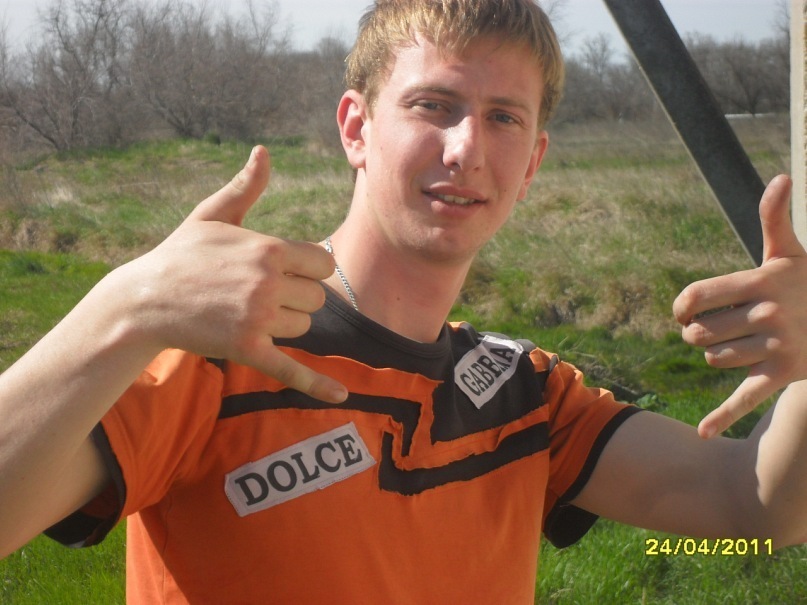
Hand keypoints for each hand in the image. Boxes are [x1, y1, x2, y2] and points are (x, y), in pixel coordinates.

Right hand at [130, 145, 347, 402]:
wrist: (145, 298)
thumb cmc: (182, 253)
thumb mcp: (213, 215)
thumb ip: (246, 187)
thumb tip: (263, 152)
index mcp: (269, 249)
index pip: (323, 264)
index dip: (309, 269)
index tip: (287, 270)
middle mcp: (269, 283)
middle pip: (318, 298)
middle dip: (297, 296)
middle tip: (260, 293)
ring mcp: (259, 317)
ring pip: (304, 327)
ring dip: (286, 322)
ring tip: (247, 312)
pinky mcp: (247, 348)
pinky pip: (292, 368)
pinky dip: (317, 384)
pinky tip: (341, 398)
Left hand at [673, 175, 806, 437]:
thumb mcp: (792, 251)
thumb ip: (775, 218)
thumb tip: (782, 177)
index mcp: (760, 281)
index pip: (696, 296)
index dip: (682, 305)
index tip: (685, 309)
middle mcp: (767, 314)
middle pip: (699, 333)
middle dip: (697, 333)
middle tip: (714, 328)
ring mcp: (776, 346)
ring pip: (714, 360)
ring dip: (716, 355)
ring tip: (739, 344)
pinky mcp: (784, 375)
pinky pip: (746, 398)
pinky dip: (723, 417)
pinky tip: (702, 432)